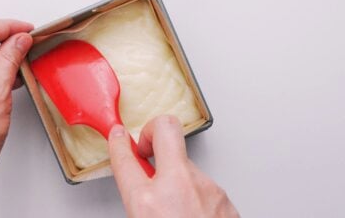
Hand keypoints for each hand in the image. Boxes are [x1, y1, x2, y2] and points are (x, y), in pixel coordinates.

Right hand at [108, 115, 238, 217]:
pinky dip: (196, 194)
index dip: (119, 144)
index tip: (118, 136)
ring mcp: (208, 189)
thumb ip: (139, 196)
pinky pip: (204, 185)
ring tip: (175, 203)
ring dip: (178, 178)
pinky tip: (193, 213)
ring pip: (187, 166)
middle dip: (155, 135)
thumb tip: (137, 180)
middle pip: (167, 134)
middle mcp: (181, 188)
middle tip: (148, 150)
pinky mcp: (225, 197)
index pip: (125, 159)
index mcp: (149, 202)